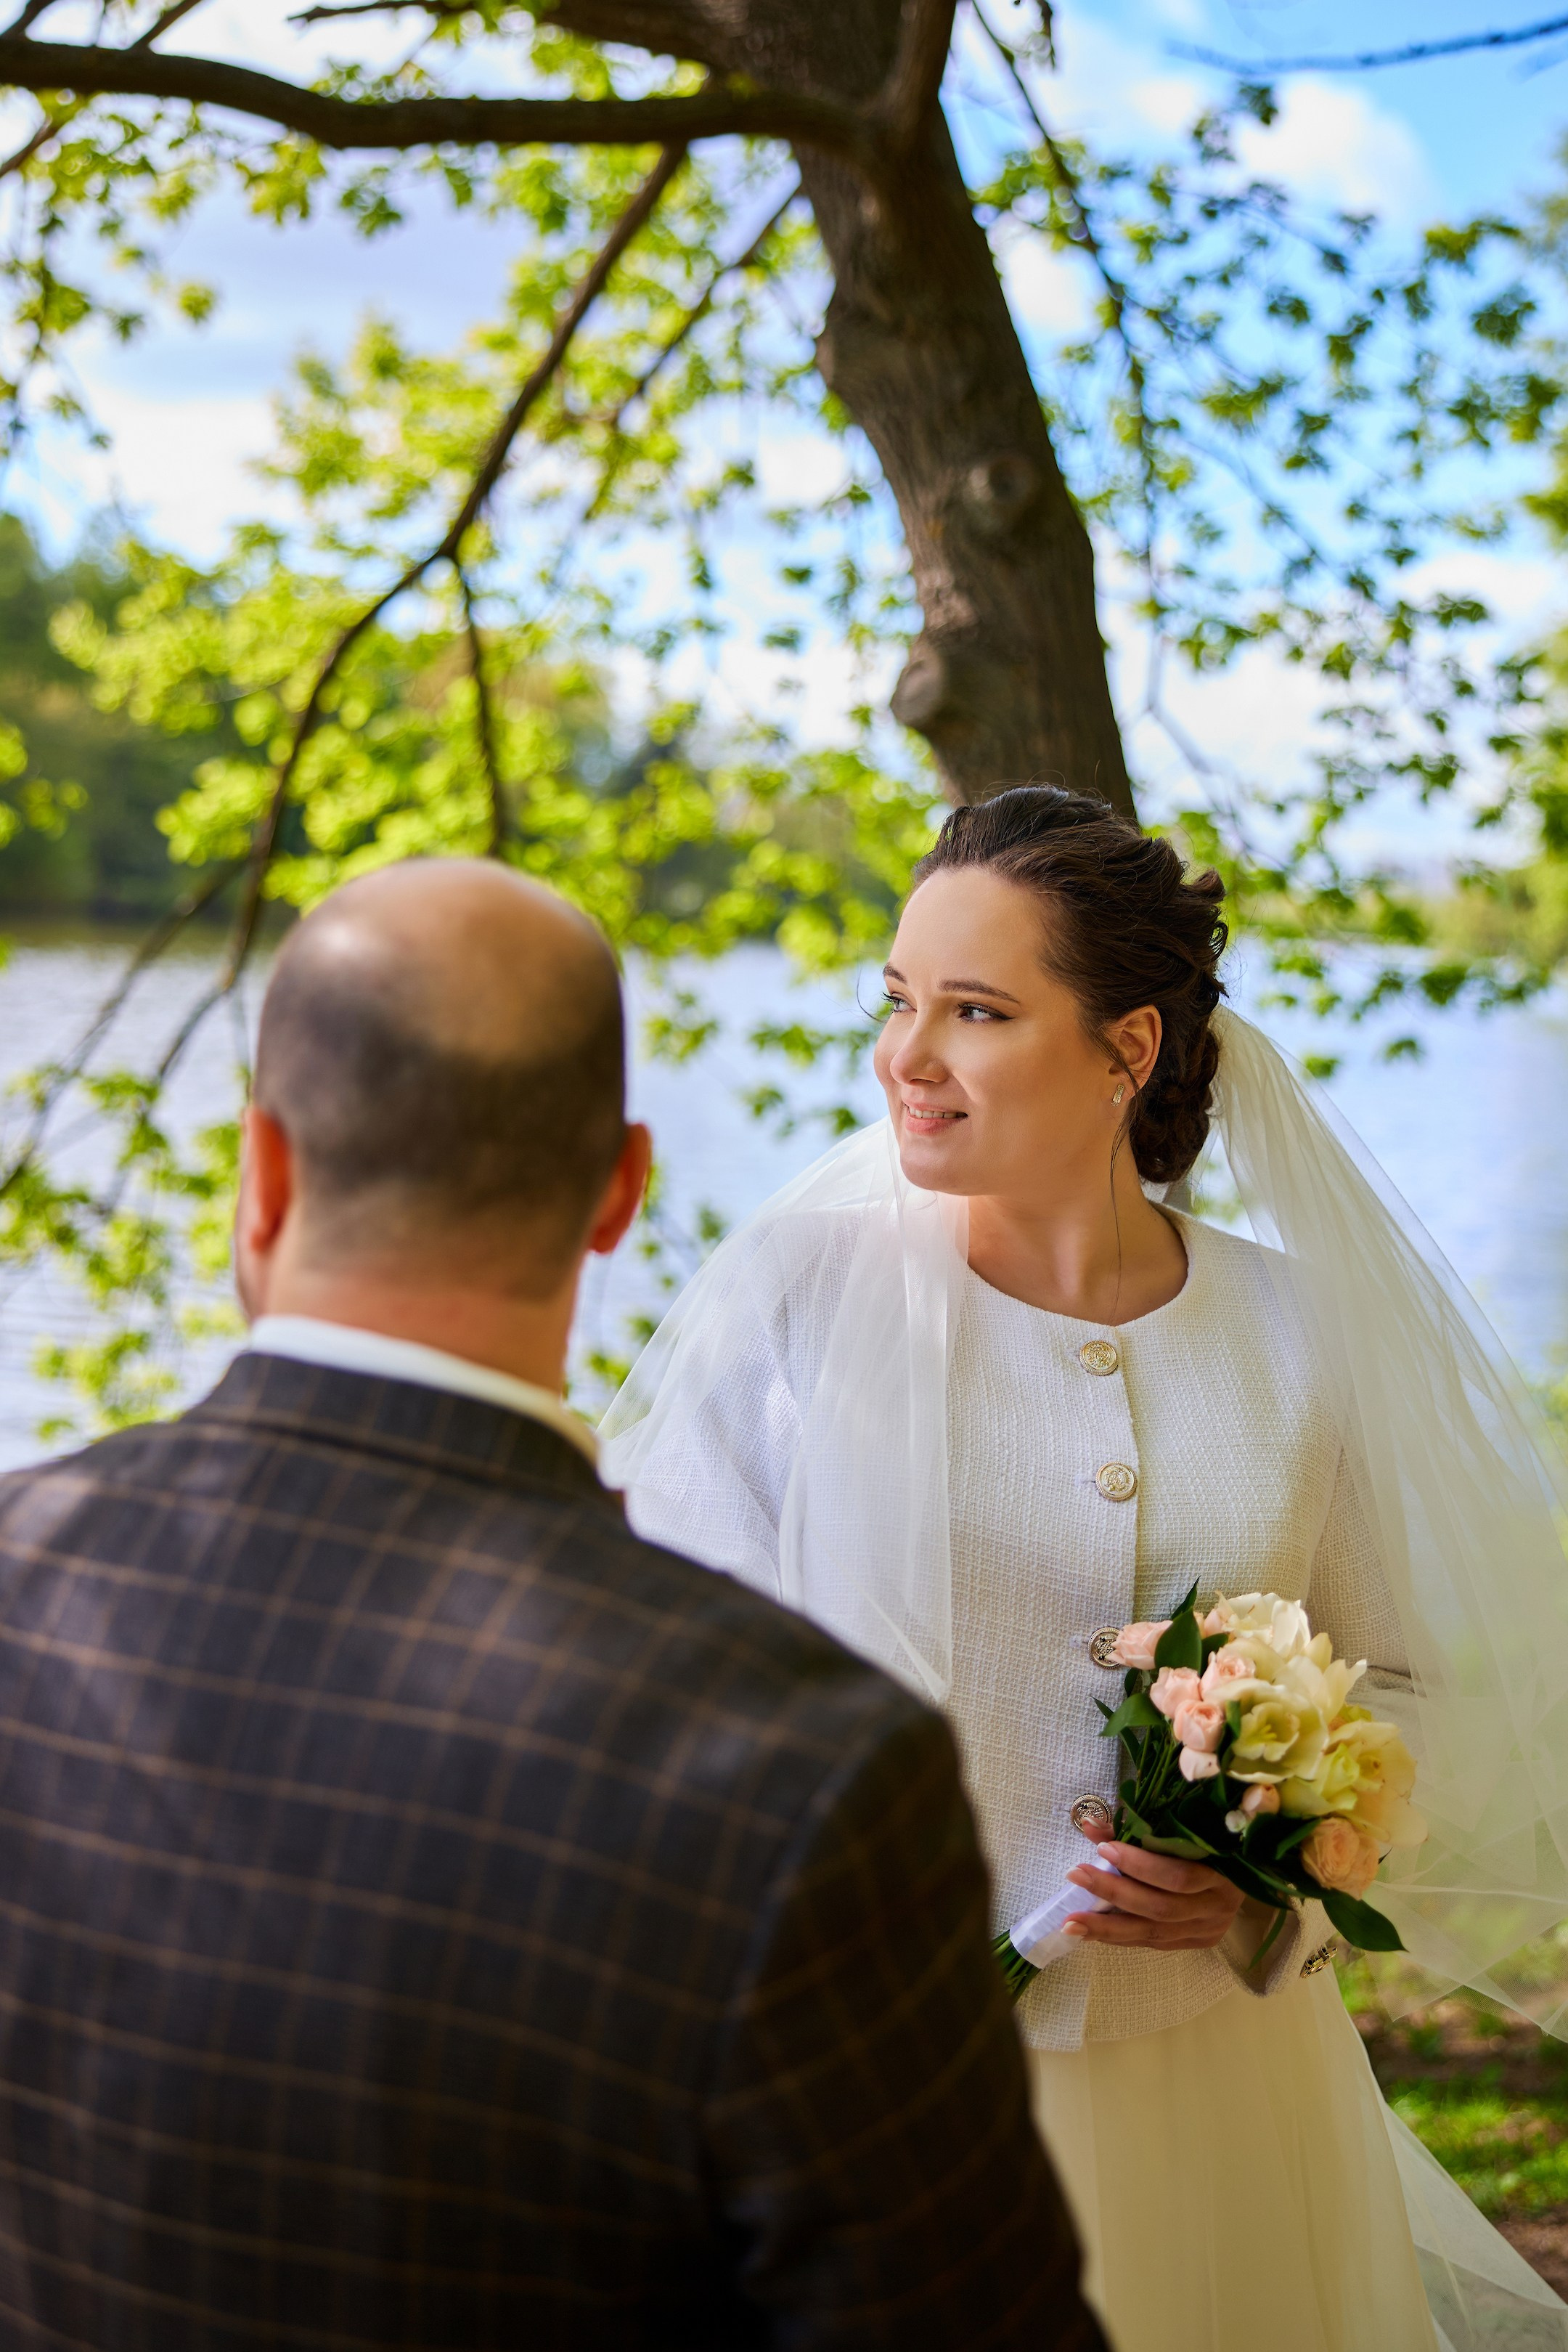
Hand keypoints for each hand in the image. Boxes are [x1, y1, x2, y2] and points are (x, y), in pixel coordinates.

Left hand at [1063, 1818, 1243, 1952]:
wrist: (1251, 1872)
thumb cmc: (1213, 1842)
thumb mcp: (1188, 1829)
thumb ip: (1142, 1829)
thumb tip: (1092, 1825)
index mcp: (1223, 1874)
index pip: (1178, 1876)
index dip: (1140, 1865)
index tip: (1104, 1848)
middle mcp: (1216, 1908)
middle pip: (1160, 1907)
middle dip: (1114, 1892)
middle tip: (1076, 1875)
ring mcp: (1207, 1930)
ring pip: (1152, 1933)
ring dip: (1107, 1928)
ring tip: (1070, 1923)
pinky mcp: (1196, 1943)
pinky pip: (1153, 1944)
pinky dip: (1120, 1937)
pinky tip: (1092, 1933)